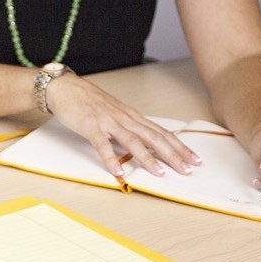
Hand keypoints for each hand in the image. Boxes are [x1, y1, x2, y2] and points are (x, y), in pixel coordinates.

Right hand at [45, 74, 200, 177]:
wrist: (66, 88)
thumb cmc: (89, 102)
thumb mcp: (115, 114)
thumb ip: (129, 128)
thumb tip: (145, 145)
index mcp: (132, 117)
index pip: (162, 133)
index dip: (179, 147)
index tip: (194, 160)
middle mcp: (125, 119)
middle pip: (154, 138)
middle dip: (173, 154)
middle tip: (187, 169)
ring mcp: (108, 122)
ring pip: (132, 141)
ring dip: (147, 158)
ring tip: (159, 173)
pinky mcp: (90, 127)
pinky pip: (102, 145)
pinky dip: (111, 159)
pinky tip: (119, 172)